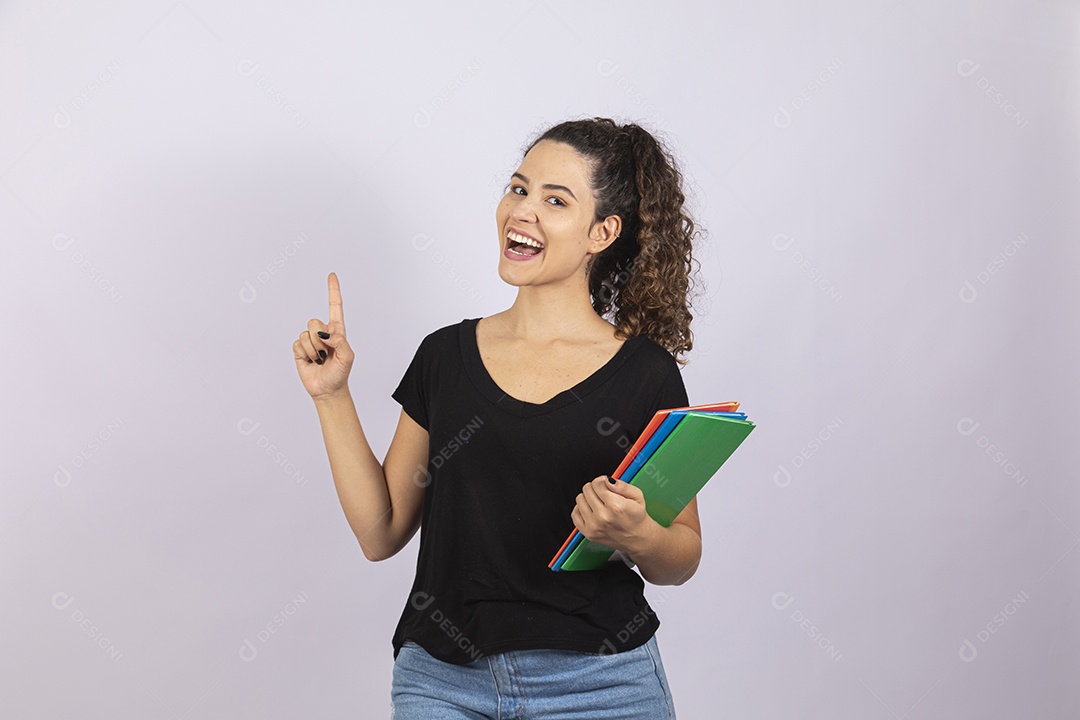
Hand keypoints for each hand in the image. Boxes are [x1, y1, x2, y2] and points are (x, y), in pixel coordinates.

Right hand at [293, 272, 354, 398]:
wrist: (327, 389)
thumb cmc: (340, 373)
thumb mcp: (348, 357)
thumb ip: (340, 342)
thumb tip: (326, 334)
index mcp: (337, 330)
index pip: (335, 306)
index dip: (333, 290)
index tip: (332, 275)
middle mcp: (323, 332)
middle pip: (314, 322)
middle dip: (319, 339)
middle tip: (325, 353)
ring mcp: (310, 340)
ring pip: (306, 334)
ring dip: (313, 350)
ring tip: (319, 359)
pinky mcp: (299, 349)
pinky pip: (297, 344)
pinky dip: (304, 355)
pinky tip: (310, 361)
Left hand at [571, 475, 656, 553]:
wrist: (637, 538)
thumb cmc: (636, 517)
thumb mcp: (637, 496)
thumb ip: (622, 485)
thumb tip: (607, 480)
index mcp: (616, 506)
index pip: (597, 483)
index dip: (603, 481)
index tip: (607, 485)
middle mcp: (603, 517)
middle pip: (587, 489)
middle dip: (596, 488)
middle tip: (604, 494)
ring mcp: (594, 526)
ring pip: (579, 499)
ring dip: (588, 498)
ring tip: (599, 502)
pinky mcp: (588, 533)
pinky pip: (574, 514)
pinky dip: (580, 509)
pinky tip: (590, 509)